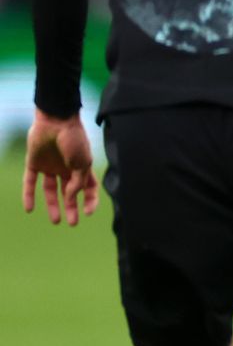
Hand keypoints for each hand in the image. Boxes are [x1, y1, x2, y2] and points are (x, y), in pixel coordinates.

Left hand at [22, 110, 98, 227]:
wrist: (55, 121)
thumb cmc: (74, 140)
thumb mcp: (82, 164)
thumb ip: (77, 183)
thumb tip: (69, 198)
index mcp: (81, 167)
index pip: (88, 188)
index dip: (90, 201)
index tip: (88, 213)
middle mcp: (65, 168)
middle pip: (69, 192)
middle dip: (72, 208)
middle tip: (73, 224)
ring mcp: (50, 166)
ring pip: (50, 190)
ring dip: (53, 206)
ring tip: (56, 221)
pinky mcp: (34, 163)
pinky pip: (30, 182)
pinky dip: (29, 196)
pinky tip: (29, 209)